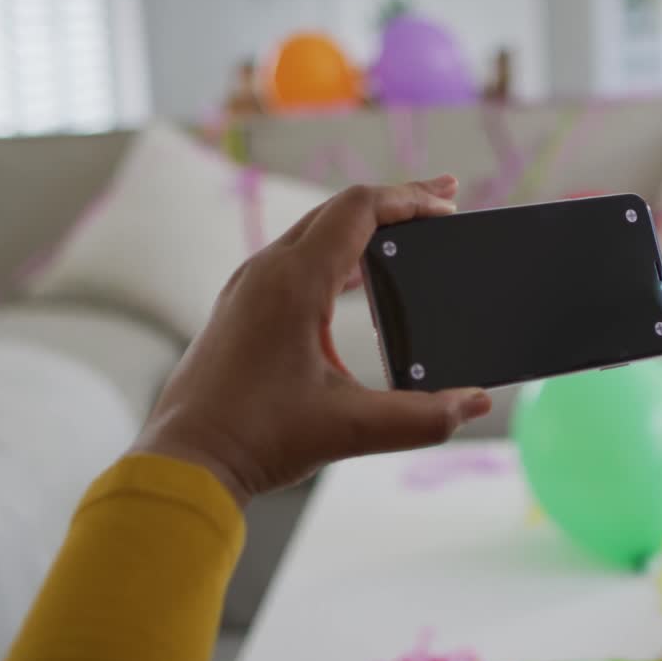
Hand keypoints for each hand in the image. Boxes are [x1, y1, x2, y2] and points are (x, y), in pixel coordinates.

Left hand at [133, 176, 492, 506]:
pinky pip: (297, 258)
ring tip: (409, 232)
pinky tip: (360, 278)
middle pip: (339, 210)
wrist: (186, 461)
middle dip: (395, 202)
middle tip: (443, 198)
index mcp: (292, 281)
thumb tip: (474, 403)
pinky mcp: (243, 308)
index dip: (410, 199)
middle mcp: (266, 272)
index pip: (359, 209)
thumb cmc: (256, 438)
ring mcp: (249, 288)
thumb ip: (422, 418)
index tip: (450, 204)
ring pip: (315, 232)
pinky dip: (338, 253)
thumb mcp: (350, 427)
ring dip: (365, 226)